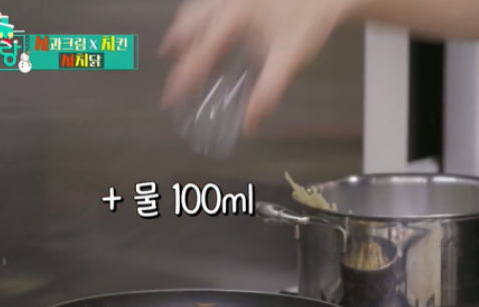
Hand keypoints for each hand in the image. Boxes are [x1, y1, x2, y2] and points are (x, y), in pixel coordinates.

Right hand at [159, 0, 354, 134]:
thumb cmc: (310, 19)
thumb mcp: (289, 60)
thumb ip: (267, 92)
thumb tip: (250, 121)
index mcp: (236, 18)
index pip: (200, 53)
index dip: (184, 77)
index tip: (171, 94)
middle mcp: (230, 1)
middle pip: (190, 23)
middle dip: (177, 45)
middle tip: (167, 61)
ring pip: (197, 8)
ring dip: (186, 27)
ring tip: (179, 43)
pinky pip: (211, 2)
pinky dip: (202, 15)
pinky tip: (208, 25)